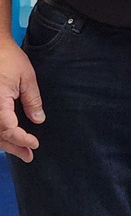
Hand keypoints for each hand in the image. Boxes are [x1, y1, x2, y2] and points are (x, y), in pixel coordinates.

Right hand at [0, 36, 44, 161]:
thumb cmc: (9, 59)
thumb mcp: (27, 77)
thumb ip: (32, 100)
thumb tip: (38, 120)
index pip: (9, 129)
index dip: (22, 139)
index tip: (35, 143)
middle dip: (14, 148)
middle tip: (29, 156)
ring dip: (6, 144)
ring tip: (22, 152)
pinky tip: (8, 139)